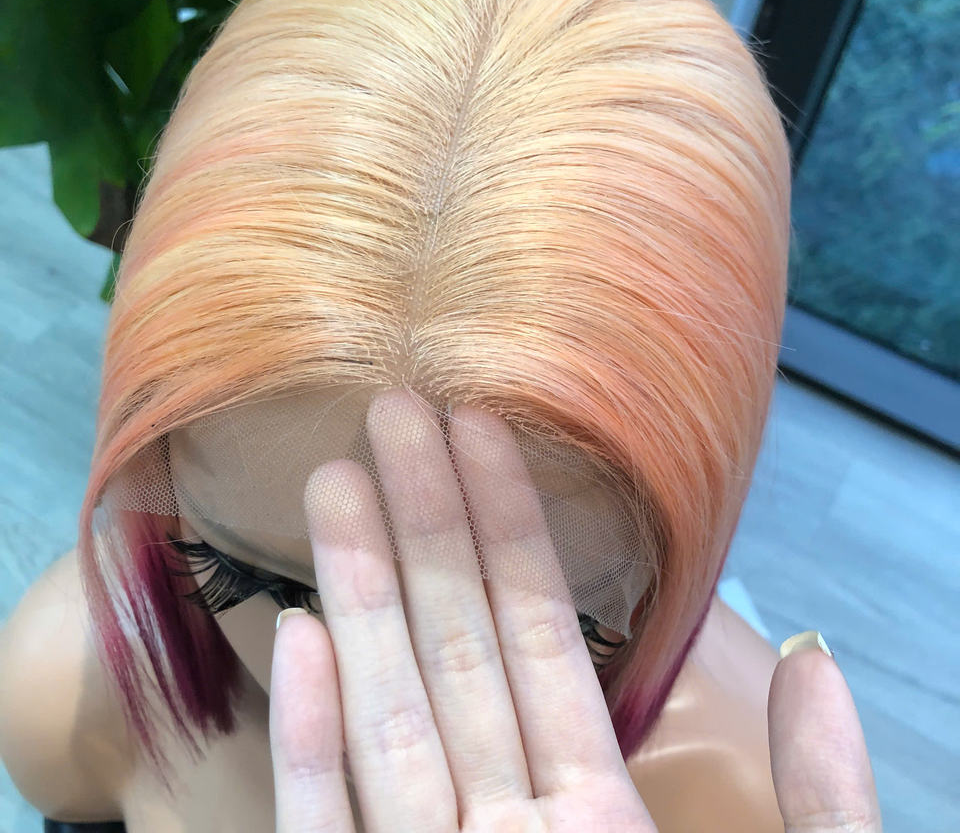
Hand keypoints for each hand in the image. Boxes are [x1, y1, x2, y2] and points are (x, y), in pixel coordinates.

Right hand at [268, 389, 881, 831]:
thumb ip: (821, 797)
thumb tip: (811, 651)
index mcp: (597, 814)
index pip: (542, 631)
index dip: (513, 522)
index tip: (483, 428)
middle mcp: (505, 825)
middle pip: (454, 644)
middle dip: (423, 522)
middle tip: (392, 413)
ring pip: (387, 708)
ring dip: (357, 594)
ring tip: (335, 485)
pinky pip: (329, 824)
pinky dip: (309, 735)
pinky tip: (295, 637)